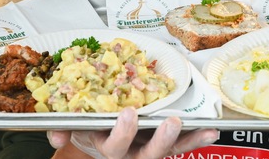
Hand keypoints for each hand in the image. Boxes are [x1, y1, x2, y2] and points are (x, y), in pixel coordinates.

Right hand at [48, 107, 218, 158]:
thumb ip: (63, 130)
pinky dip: (197, 138)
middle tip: (170, 121)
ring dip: (185, 140)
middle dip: (160, 140)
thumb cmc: (91, 129)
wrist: (101, 139)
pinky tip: (212, 130)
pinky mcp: (165, 146)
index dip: (121, 133)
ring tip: (202, 127)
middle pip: (147, 154)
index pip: (114, 147)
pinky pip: (184, 146)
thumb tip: (56, 134)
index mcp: (108, 147)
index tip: (128, 113)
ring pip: (167, 151)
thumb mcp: (74, 129)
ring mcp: (149, 151)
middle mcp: (131, 154)